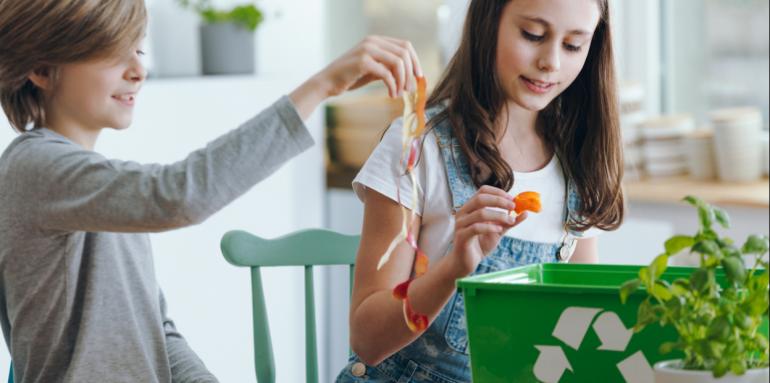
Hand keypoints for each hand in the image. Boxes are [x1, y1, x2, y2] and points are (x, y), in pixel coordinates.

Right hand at [289, 35, 421, 119]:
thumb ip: (388, 68)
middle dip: (411, 73)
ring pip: (398, 63)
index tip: (418, 77)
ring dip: (402, 80)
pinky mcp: (363, 61)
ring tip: (399, 93)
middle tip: (410, 89)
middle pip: (404, 53)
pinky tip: (391, 94)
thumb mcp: (373, 70)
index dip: (415, 61)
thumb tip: (410, 77)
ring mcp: (367, 49)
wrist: (327, 82)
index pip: (405, 46)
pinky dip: (393, 86)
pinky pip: (387, 74)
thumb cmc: (349, 77)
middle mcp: (372, 41)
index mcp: (376, 40)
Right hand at [448, 186, 527, 277]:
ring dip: (499, 215)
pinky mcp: (461, 236)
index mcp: (471, 207)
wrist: (467, 262)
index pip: (483, 191)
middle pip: (480, 198)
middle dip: (499, 201)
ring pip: (480, 213)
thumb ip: (509, 222)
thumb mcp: (498, 231)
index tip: (512, 199)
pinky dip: (490, 227)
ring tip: (509, 221)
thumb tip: (525, 212)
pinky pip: (476, 228)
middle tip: (513, 207)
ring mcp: (461, 224)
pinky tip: (499, 230)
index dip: (498, 192)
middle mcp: (463, 212)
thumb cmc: (481, 244)